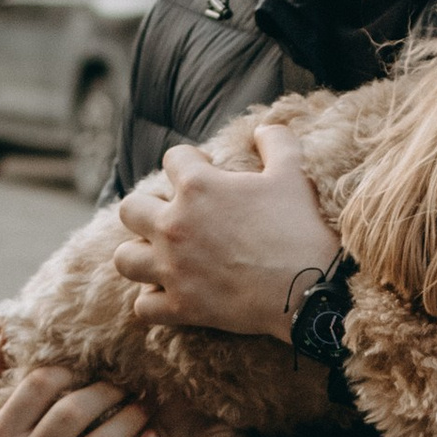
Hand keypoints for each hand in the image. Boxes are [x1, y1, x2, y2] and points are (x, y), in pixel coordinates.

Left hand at [114, 127, 333, 339]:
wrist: (312, 290)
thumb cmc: (301, 228)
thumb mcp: (294, 172)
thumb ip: (276, 142)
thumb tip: (263, 129)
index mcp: (198, 187)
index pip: (173, 158)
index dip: (191, 161)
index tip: (209, 171)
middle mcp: (174, 226)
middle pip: (130, 209)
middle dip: (149, 208)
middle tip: (176, 216)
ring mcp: (173, 270)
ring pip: (124, 259)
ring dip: (140, 254)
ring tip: (162, 255)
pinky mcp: (181, 307)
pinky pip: (144, 306)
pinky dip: (155, 300)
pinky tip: (173, 293)